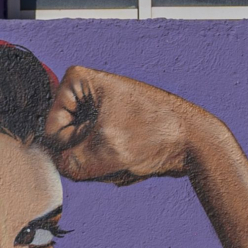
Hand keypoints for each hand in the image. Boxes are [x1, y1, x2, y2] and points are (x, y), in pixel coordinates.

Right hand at [44, 66, 216, 185]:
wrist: (197, 142)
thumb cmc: (157, 135)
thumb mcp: (105, 153)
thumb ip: (70, 165)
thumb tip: (59, 167)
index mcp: (78, 80)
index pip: (51, 130)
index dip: (74, 146)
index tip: (106, 139)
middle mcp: (87, 92)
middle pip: (69, 142)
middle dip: (93, 157)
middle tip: (122, 150)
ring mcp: (101, 112)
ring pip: (86, 154)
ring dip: (107, 165)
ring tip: (133, 154)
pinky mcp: (115, 129)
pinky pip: (103, 158)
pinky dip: (118, 166)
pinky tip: (138, 160)